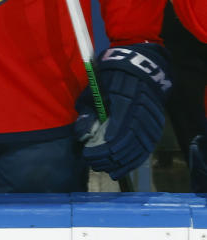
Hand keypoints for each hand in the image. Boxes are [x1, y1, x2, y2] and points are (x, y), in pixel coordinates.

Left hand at [73, 43, 171, 179]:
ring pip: (139, 147)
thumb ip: (87, 113)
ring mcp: (152, 120)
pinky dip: (134, 161)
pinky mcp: (157, 126)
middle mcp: (142, 111)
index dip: (104, 145)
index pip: (117, 128)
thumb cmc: (109, 82)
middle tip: (93, 163)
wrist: (139, 71)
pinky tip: (122, 169)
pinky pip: (147, 148)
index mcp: (125, 100)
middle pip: (128, 141)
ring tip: (105, 169)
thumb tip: (82, 136)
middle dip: (109, 156)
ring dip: (121, 162)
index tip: (89, 154)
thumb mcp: (93, 92)